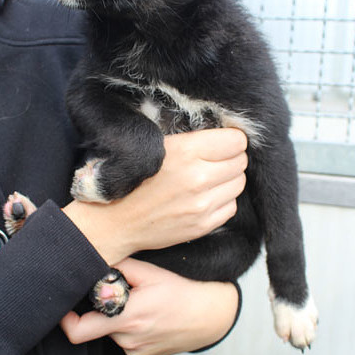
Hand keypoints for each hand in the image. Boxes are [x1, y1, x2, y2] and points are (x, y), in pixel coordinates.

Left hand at [59, 258, 238, 354]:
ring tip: (141, 302)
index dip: (66, 320)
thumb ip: (120, 267)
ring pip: (111, 331)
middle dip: (102, 308)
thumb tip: (96, 260)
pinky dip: (129, 327)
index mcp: (126, 317)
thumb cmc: (183, 291)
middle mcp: (128, 339)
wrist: (211, 316)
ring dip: (117, 316)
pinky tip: (148, 315)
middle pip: (97, 324)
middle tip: (120, 292)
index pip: (79, 330)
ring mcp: (135, 350)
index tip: (64, 307)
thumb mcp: (151, 272)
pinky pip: (125, 339)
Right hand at [64, 128, 247, 264]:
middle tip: (214, 159)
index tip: (222, 141)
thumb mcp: (156, 145)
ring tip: (208, 178)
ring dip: (228, 179)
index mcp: (185, 152)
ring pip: (239, 183)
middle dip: (230, 157)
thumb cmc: (132, 179)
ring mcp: (202, 205)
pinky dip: (223, 200)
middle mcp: (198, 178)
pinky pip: (232, 206)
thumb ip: (190, 137)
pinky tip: (204, 196)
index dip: (231, 139)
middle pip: (240, 161)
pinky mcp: (203, 225)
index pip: (236, 141)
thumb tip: (221, 130)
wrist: (114, 221)